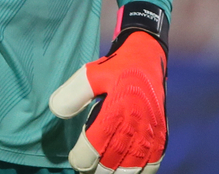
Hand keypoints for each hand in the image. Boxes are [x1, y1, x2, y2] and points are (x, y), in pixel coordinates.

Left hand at [49, 3, 168, 173]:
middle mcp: (137, 122)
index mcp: (118, 107)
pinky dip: (141, 172)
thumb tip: (57, 112)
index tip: (75, 161)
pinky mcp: (161, 134)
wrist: (147, 57)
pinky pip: (153, 163)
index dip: (82, 158)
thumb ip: (73, 94)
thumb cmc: (116, 67)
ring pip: (133, 168)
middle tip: (87, 171)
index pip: (96, 144)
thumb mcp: (90, 73)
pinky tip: (126, 172)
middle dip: (98, 171)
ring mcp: (151, 131)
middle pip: (113, 161)